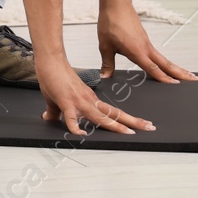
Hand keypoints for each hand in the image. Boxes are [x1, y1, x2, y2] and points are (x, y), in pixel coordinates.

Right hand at [39, 56, 153, 135]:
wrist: (50, 62)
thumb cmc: (55, 77)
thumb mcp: (57, 99)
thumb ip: (56, 112)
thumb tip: (49, 119)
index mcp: (91, 100)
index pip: (113, 112)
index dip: (128, 119)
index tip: (140, 124)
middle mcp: (89, 101)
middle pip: (114, 114)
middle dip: (133, 122)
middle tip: (149, 127)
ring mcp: (80, 102)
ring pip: (101, 117)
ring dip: (115, 126)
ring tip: (129, 133)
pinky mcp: (67, 103)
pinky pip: (72, 119)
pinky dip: (77, 128)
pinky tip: (82, 134)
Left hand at [97, 6, 197, 82]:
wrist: (116, 4)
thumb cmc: (110, 22)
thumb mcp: (105, 45)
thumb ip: (107, 63)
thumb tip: (105, 76)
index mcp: (137, 51)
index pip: (153, 68)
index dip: (164, 78)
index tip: (175, 85)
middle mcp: (145, 47)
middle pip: (166, 63)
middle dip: (181, 72)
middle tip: (194, 79)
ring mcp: (146, 43)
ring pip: (163, 58)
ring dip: (174, 67)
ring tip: (186, 75)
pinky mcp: (144, 39)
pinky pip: (157, 53)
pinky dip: (164, 62)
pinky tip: (164, 66)